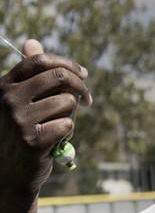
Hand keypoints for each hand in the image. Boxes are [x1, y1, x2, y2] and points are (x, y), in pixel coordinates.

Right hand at [0, 39, 91, 201]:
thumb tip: (32, 42)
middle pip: (59, 77)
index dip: (68, 64)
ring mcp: (18, 119)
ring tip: (59, 124)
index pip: (40, 60)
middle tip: (87, 99)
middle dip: (80, 86)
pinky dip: (67, 131)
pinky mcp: (32, 140)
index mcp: (5, 84)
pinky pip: (67, 125)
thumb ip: (32, 75)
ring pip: (67, 102)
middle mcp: (8, 98)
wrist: (11, 170)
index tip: (84, 74)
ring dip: (71, 114)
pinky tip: (55, 139)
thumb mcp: (22, 99)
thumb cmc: (22, 129)